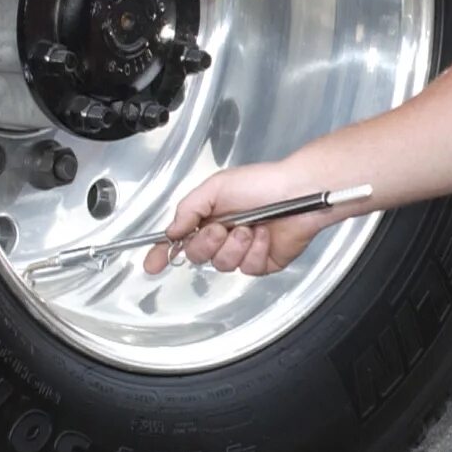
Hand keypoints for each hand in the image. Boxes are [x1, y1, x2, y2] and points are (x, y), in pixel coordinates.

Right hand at [140, 160, 340, 277]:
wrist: (298, 191)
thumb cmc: (263, 183)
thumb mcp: (217, 187)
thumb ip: (189, 209)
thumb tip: (172, 230)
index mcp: (209, 216)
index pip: (180, 239)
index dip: (163, 252)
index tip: (152, 263)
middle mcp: (224, 235)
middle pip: (197, 256)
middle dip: (207, 243)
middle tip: (221, 228)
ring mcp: (243, 251)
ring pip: (222, 265)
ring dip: (235, 246)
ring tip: (250, 228)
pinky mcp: (263, 262)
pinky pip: (249, 268)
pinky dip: (256, 250)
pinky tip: (265, 235)